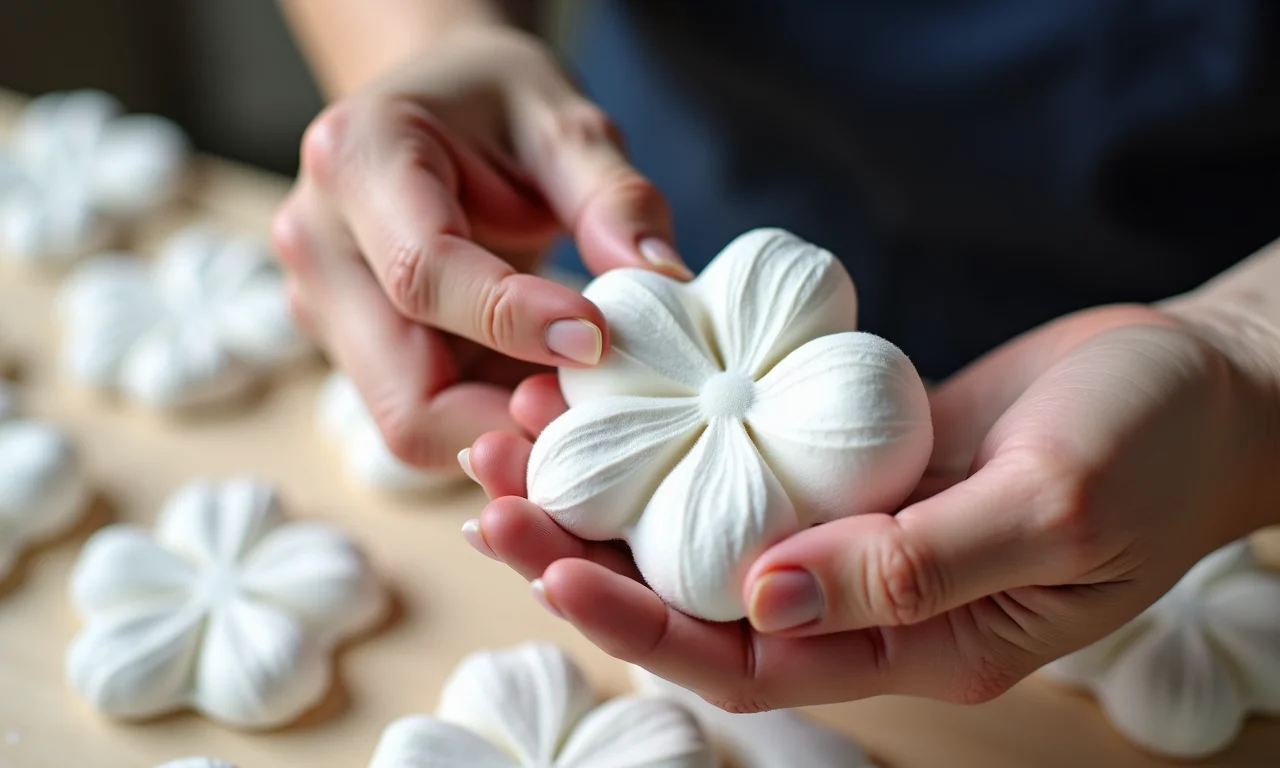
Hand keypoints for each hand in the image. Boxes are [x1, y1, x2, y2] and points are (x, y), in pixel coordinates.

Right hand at [271, 26, 688, 469]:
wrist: (435, 107)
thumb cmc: (495, 104)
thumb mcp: (564, 121)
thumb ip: (612, 195)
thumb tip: (664, 279)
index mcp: (357, 158)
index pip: (423, 271)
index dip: (515, 321)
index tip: (601, 340)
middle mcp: (319, 244)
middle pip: (404, 392)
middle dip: (510, 424)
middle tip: (604, 416)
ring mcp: (328, 308)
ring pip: (414, 423)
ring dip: (509, 436)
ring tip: (589, 411)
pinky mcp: (355, 350)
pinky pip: (431, 416)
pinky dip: (499, 426)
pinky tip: (556, 402)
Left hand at [463, 301, 1279, 710]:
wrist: (1199, 383)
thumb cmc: (1152, 454)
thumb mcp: (1052, 511)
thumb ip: (917, 565)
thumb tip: (766, 596)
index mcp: (913, 643)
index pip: (746, 660)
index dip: (640, 627)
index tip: (549, 573)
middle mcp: (868, 594)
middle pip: (702, 595)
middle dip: (594, 555)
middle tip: (495, 497)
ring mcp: (857, 524)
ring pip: (713, 522)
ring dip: (623, 487)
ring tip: (528, 438)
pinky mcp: (857, 458)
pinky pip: (755, 453)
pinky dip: (688, 430)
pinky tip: (628, 391)